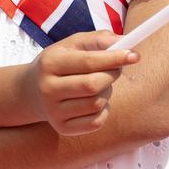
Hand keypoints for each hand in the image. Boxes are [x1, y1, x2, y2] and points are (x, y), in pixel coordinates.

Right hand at [21, 30, 137, 135]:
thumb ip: (97, 39)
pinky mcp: (62, 128)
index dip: (115, 58)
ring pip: (97, 103)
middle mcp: (48, 89)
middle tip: (116, 68)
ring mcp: (54, 112)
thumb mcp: (72, 44)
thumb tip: (123, 41)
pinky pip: (96, 122)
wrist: (33, 91)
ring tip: (100, 83)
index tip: (135, 55)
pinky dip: (103, 109)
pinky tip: (94, 99)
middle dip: (112, 74)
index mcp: (50, 63)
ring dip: (107, 91)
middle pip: (93, 85)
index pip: (88, 62)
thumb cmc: (60, 62)